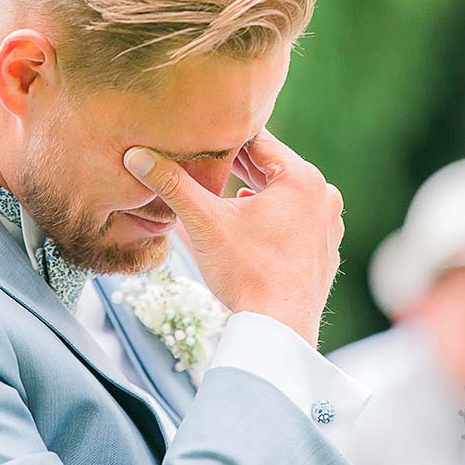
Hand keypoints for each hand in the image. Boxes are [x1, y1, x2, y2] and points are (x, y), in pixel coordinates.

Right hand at [124, 127, 342, 345]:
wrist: (278, 331)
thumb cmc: (245, 274)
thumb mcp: (203, 222)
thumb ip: (172, 184)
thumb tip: (136, 156)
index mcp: (302, 178)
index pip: (258, 141)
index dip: (224, 136)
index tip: (199, 132)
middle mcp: (323, 196)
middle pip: (271, 168)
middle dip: (237, 165)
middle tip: (203, 159)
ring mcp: (328, 225)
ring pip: (284, 195)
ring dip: (254, 191)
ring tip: (221, 189)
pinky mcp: (325, 250)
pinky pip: (295, 220)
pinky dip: (271, 216)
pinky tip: (247, 221)